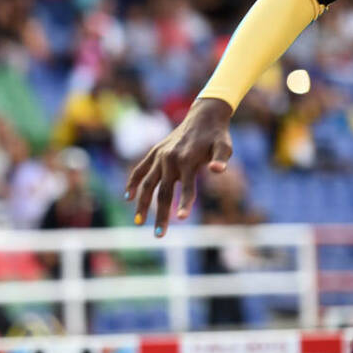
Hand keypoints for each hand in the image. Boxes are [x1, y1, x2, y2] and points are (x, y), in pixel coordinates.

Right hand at [125, 97, 233, 235]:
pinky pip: (139, 170)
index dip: (184, 204)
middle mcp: (169, 159)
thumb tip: (219, 170)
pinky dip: (132, 183)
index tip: (182, 220)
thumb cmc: (217, 135)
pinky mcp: (154, 153)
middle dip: (160, 215)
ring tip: (138, 222)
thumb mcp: (225, 146)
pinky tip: (128, 197)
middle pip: (162, 192)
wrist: (204, 116)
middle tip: (159, 236)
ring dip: (142, 204)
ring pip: (147, 184)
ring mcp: (159, 156)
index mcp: (187, 160)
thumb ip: (222, 158)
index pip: (187, 188)